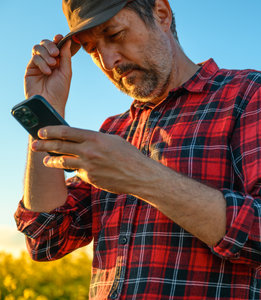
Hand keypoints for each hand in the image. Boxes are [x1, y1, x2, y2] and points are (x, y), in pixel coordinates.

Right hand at [24, 35, 71, 114]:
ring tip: (53, 64)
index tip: (60, 37)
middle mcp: (48, 61)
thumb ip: (66, 56)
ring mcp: (38, 64)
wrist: (50, 103)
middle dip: (50, 45)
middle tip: (56, 54)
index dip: (57, 39)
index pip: (56, 45)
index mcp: (58, 61)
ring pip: (38, 48)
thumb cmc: (60, 91)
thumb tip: (67, 41)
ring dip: (46, 54)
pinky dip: (42, 63)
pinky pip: (34, 58)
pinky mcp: (30, 68)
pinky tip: (47, 72)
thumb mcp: (66, 72)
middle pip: (45, 43)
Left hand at [30, 125, 149, 194]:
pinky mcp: (90, 178)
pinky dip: (76, 170)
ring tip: (46, 160)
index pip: (66, 132)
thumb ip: (95, 139)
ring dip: (52, 160)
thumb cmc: (129, 156)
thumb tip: (80, 140)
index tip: (41, 131)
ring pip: (62, 162)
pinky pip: (78, 172)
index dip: (51, 131)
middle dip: (44, 145)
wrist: (139, 175)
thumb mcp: (113, 141)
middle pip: (59, 146)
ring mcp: (88, 166)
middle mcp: (89, 151)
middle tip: (34, 144)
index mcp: (95, 138)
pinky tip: (77, 169)